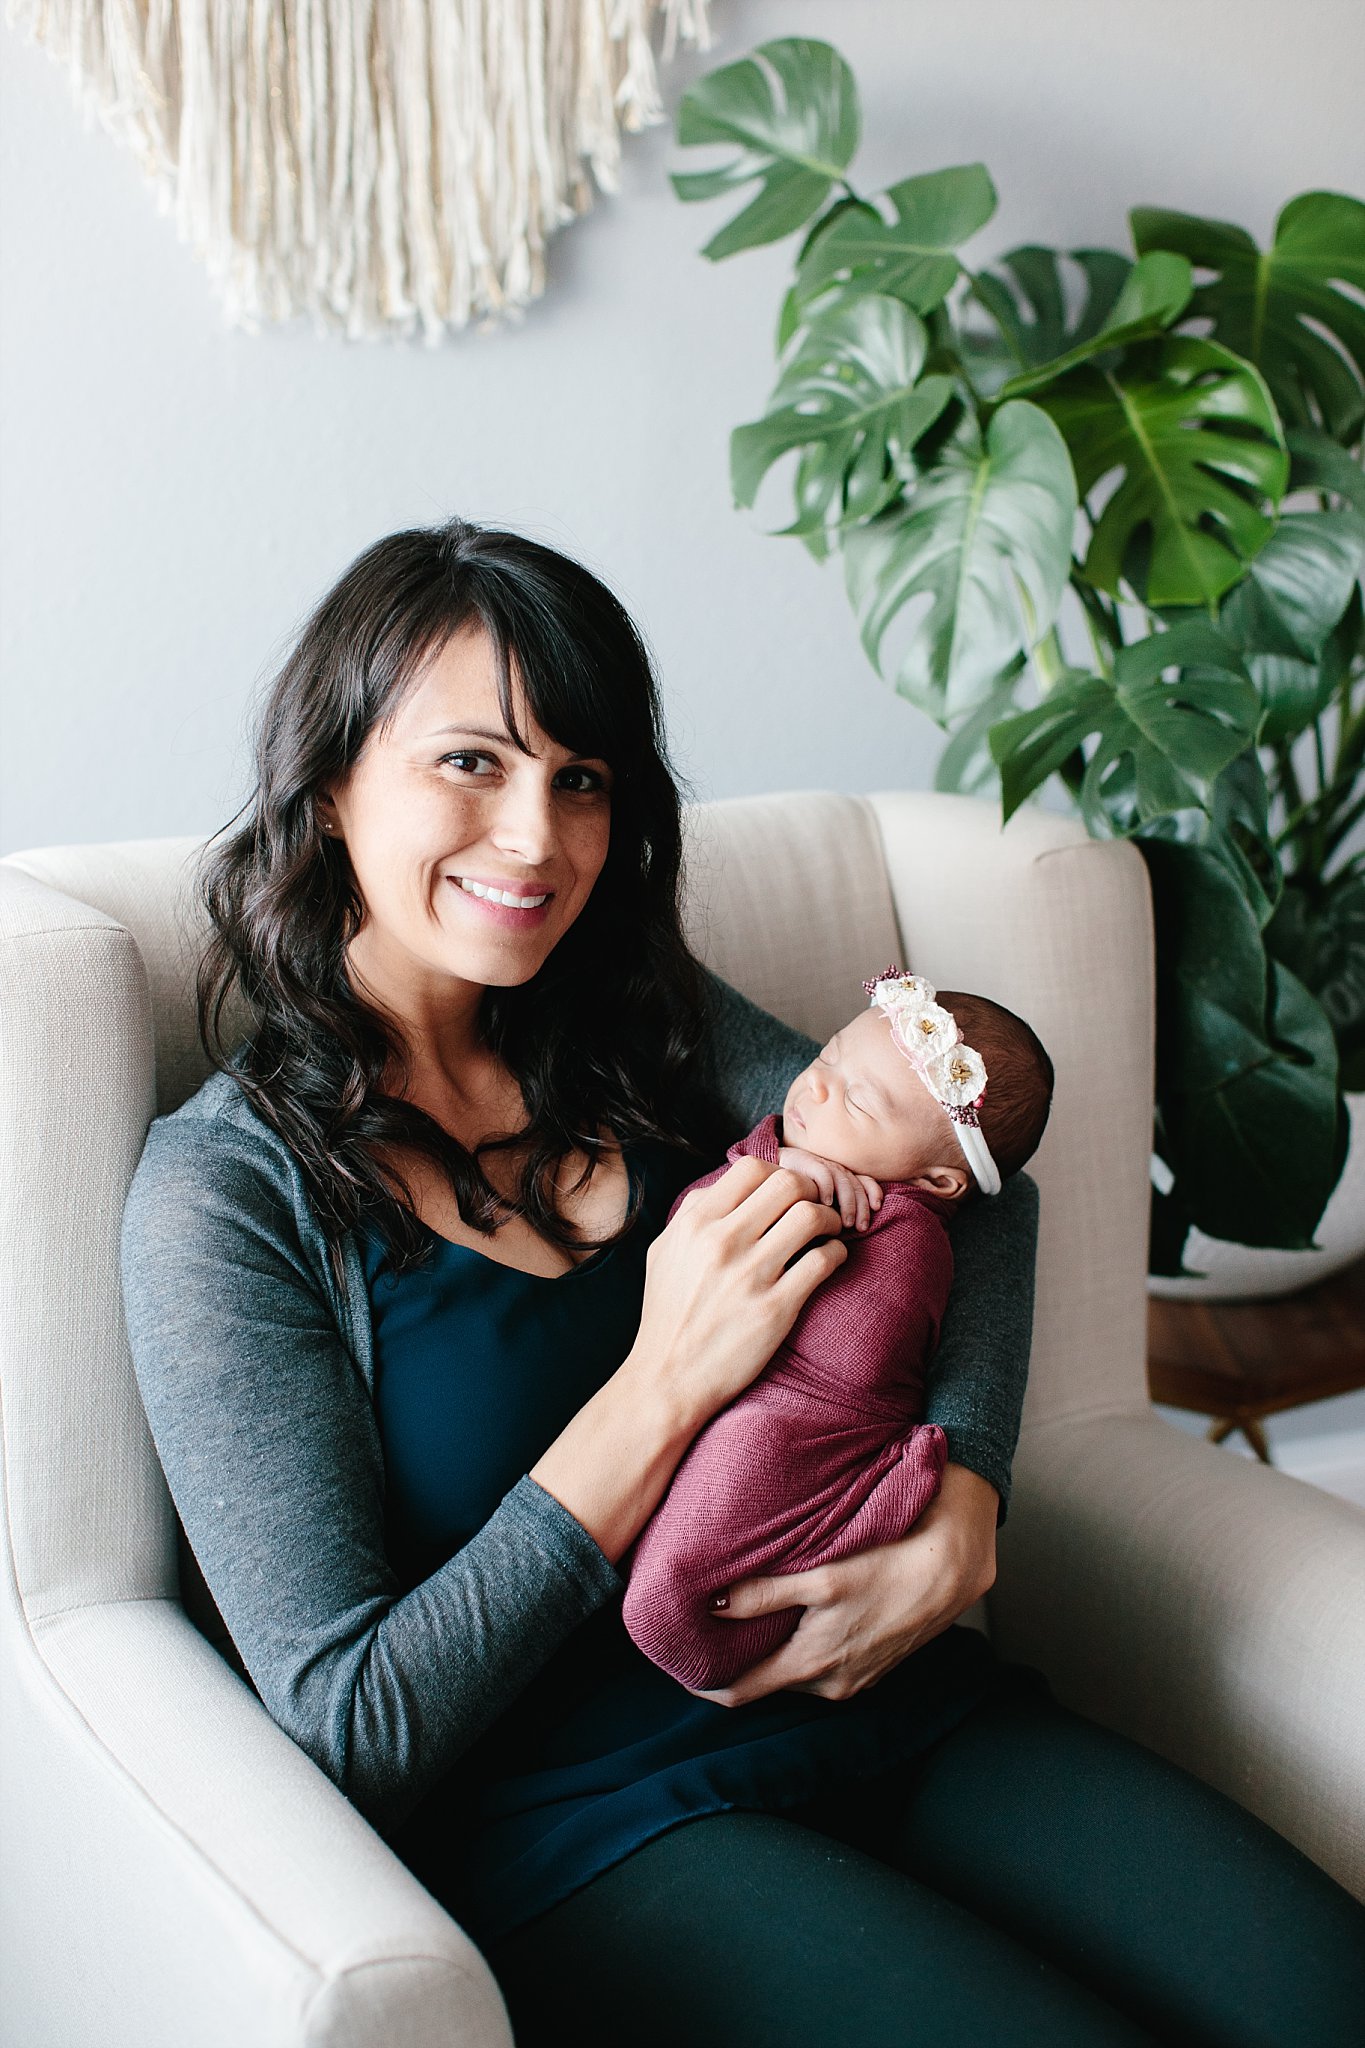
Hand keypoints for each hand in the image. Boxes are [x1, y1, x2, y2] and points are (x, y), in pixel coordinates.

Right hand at [628, 1157, 847, 1429]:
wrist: (667, 1379)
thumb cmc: (668, 1314)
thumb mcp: (664, 1252)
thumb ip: (693, 1213)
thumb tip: (729, 1185)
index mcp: (695, 1224)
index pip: (752, 1168)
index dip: (778, 1173)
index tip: (786, 1193)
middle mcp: (722, 1243)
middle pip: (789, 1184)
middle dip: (810, 1192)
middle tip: (815, 1208)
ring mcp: (750, 1275)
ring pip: (812, 1217)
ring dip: (830, 1221)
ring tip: (828, 1233)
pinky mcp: (776, 1308)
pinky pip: (823, 1261)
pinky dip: (836, 1253)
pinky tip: (829, 1261)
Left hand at [684, 1462, 998, 1706]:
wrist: (953, 1568)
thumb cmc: (890, 1567)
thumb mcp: (821, 1577)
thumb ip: (765, 1593)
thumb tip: (713, 1604)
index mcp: (812, 1667)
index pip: (741, 1694)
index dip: (704, 1684)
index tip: (677, 1666)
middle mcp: (832, 1684)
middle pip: (767, 1682)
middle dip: (738, 1662)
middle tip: (706, 1634)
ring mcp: (856, 1677)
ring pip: (797, 1672)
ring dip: (773, 1652)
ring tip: (748, 1621)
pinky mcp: (873, 1663)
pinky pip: (824, 1664)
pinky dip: (803, 1647)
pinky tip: (799, 1618)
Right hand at [776, 1144, 882, 1233]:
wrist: (762, 1174)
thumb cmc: (788, 1198)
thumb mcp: (815, 1208)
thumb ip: (831, 1215)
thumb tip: (845, 1238)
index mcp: (839, 1177)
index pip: (864, 1181)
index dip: (872, 1192)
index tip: (877, 1208)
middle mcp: (832, 1169)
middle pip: (856, 1184)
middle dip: (861, 1206)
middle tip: (861, 1228)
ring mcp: (819, 1164)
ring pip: (842, 1181)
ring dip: (847, 1202)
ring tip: (846, 1223)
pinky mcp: (803, 1161)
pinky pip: (821, 1173)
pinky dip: (827, 1187)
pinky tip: (826, 1203)